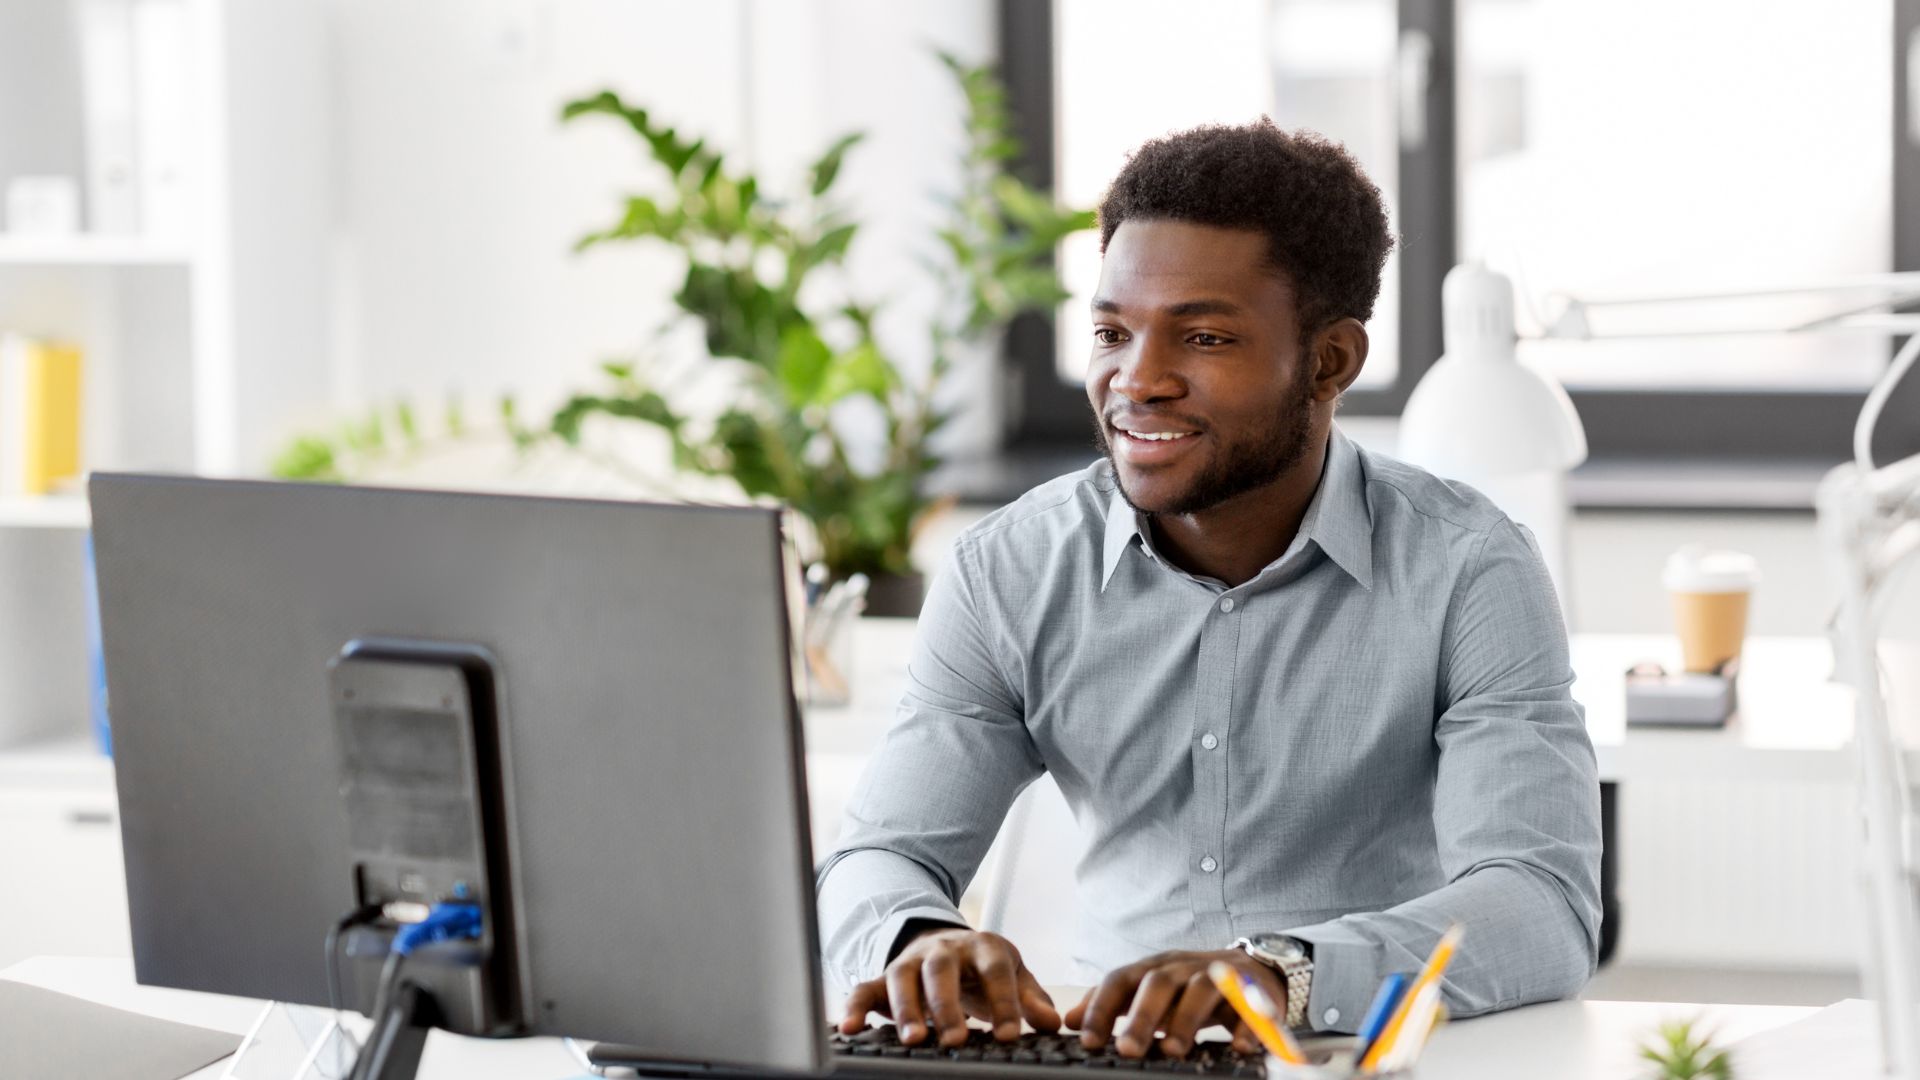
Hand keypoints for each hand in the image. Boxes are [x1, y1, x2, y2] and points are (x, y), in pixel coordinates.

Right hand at [837, 928, 1060, 1047]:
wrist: (947, 943)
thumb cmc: (984, 968)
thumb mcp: (1013, 976)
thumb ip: (1030, 999)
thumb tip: (1051, 1023)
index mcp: (983, 946)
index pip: (995, 970)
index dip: (1003, 1001)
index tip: (1010, 1035)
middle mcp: (943, 949)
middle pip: (942, 970)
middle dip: (947, 1005)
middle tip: (956, 1040)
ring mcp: (910, 961)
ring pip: (902, 977)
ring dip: (906, 1009)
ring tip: (913, 1041)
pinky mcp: (883, 977)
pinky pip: (864, 988)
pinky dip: (854, 1006)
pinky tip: (849, 1028)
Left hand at [1063, 950, 1280, 1058]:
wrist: (1253, 968)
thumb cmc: (1190, 986)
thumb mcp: (1149, 989)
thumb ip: (1113, 1003)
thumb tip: (1071, 1020)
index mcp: (1154, 967)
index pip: (1121, 979)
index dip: (1102, 1007)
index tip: (1088, 1040)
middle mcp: (1183, 966)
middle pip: (1159, 983)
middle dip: (1142, 1017)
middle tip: (1128, 1051)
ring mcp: (1219, 975)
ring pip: (1202, 990)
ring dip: (1186, 1020)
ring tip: (1173, 1051)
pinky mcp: (1253, 990)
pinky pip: (1250, 1005)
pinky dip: (1245, 1026)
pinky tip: (1237, 1048)